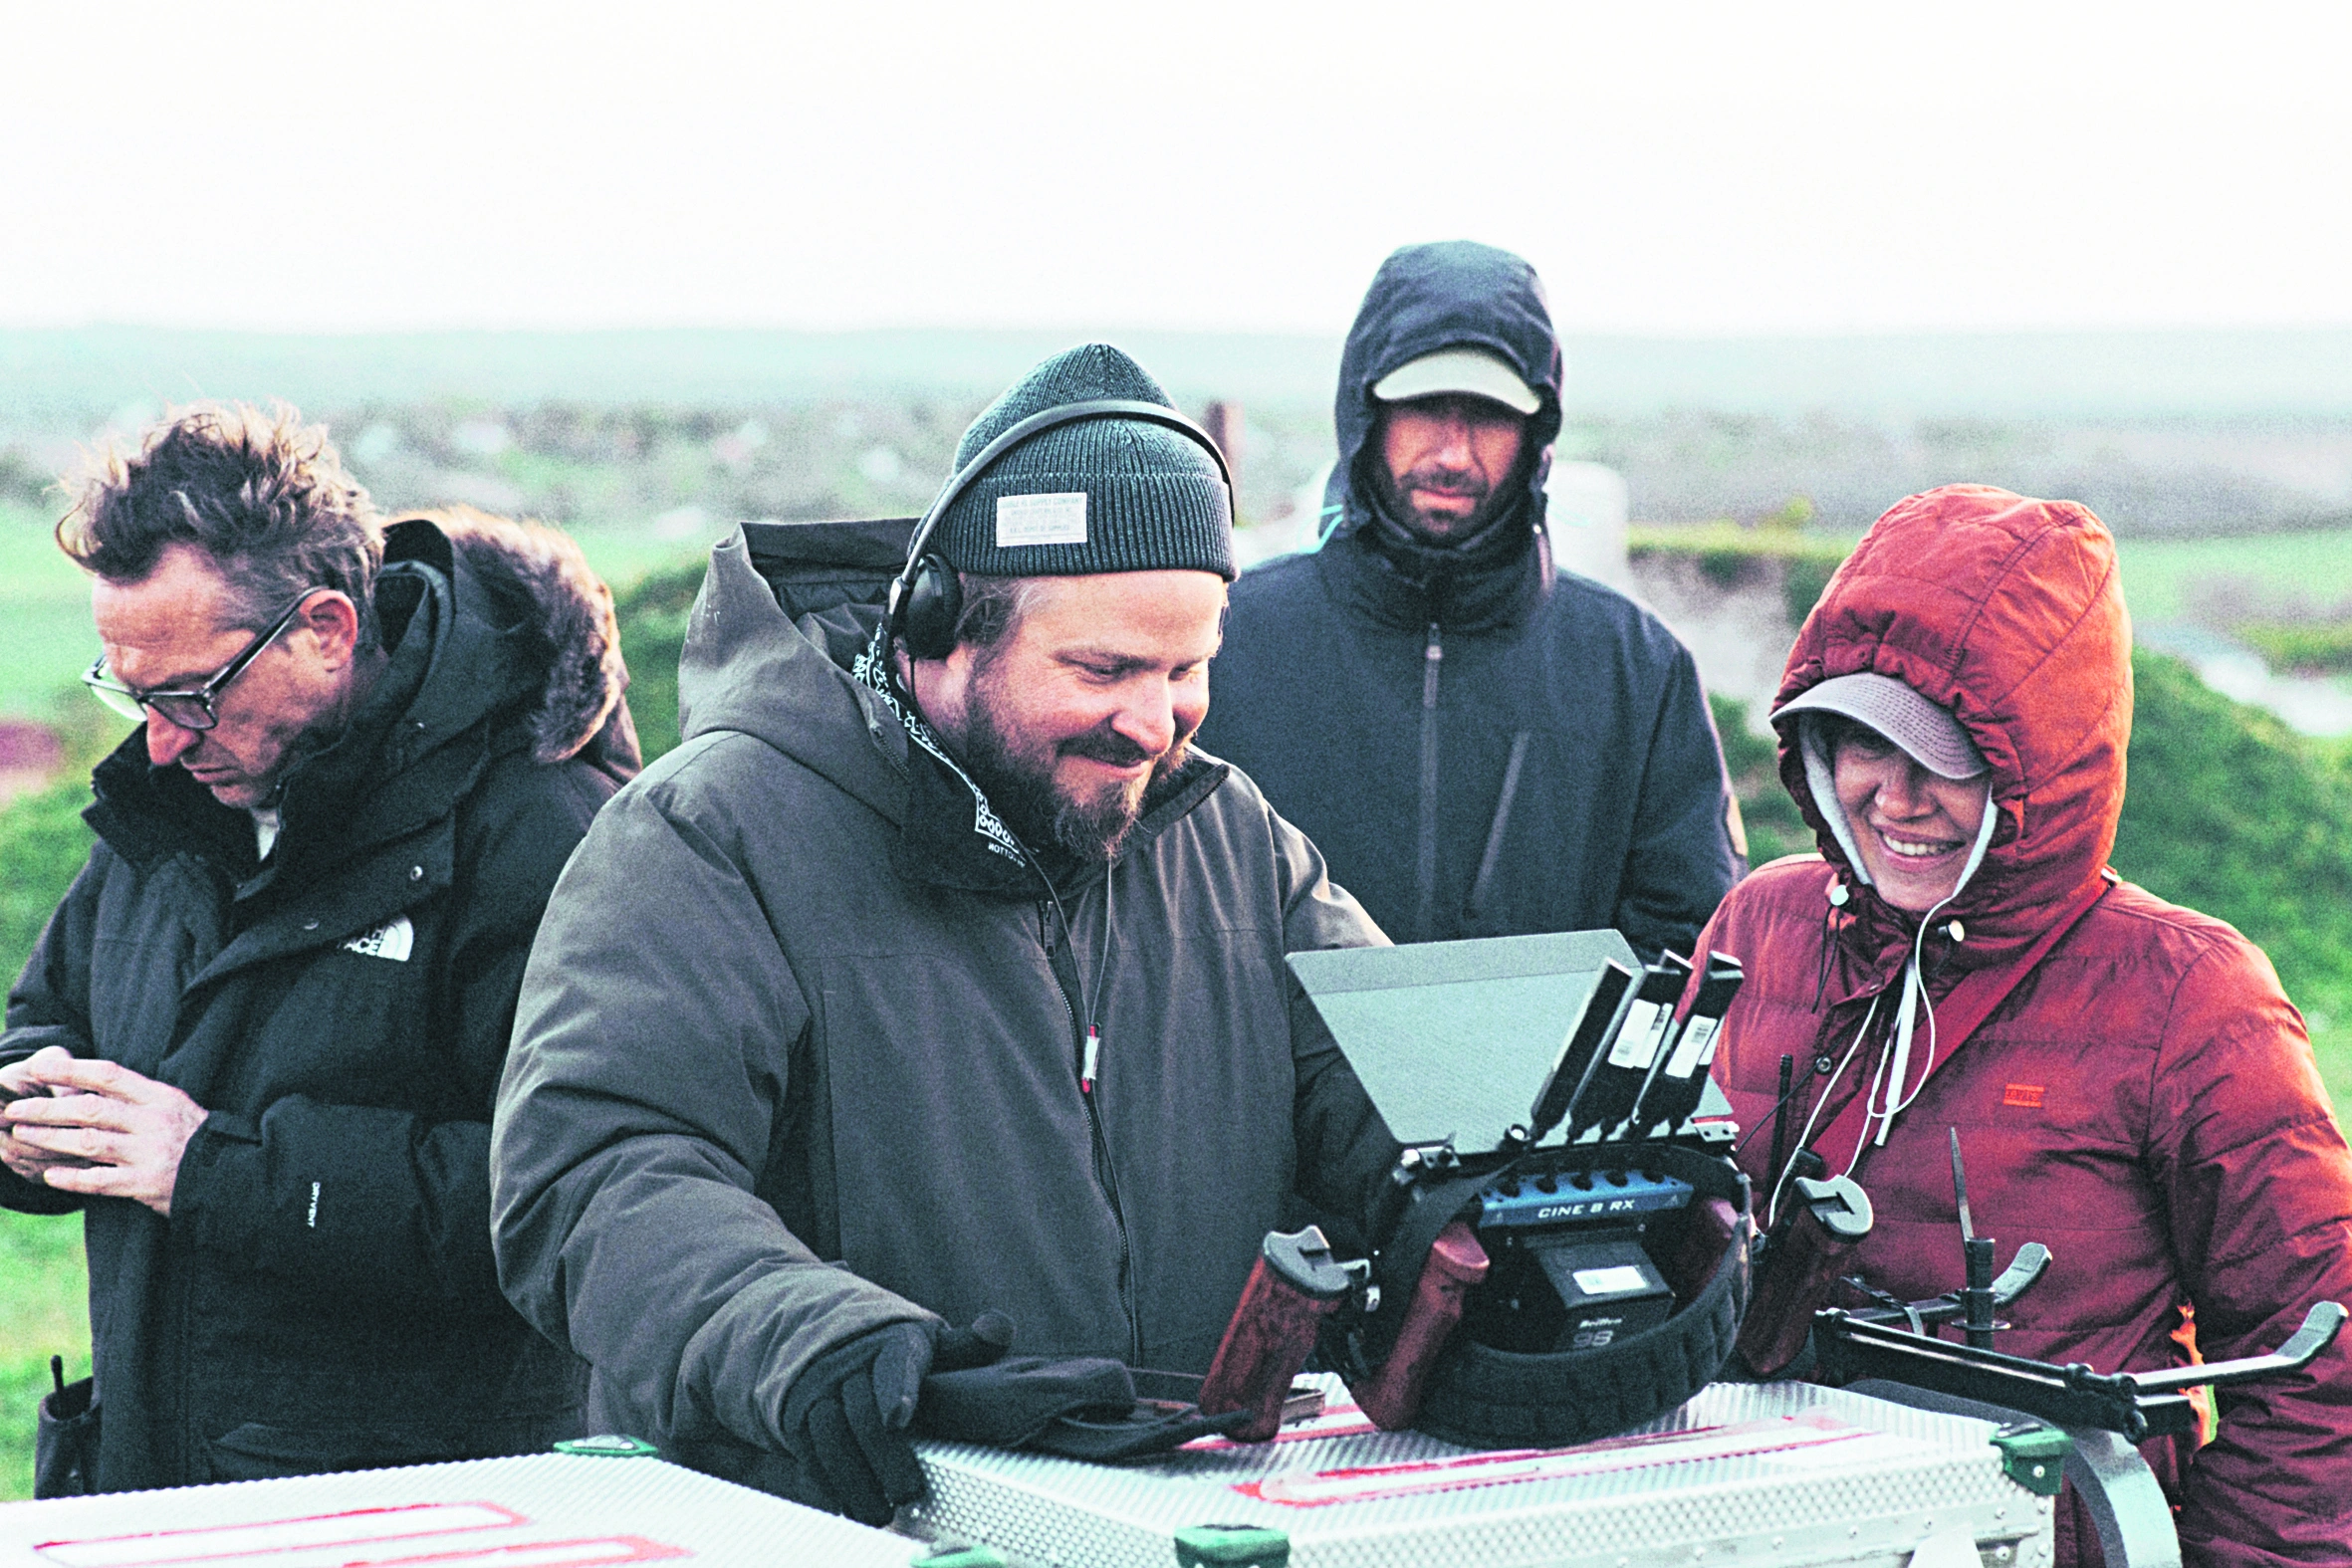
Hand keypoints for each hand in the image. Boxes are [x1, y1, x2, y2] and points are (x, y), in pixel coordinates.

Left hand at [0, 1050, 207, 1216]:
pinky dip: (72, 1179)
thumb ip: (135, 1098)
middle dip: (47, 1109)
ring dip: (51, 1139)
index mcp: (161, 1097)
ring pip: (90, 1143)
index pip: (110, 1076)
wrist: (230, 1175)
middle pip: (91, 1110)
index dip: (71, 1071)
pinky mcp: (147, 1184)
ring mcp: (150, 1154)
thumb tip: (88, 1086)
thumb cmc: (194, 1138)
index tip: (37, 1068)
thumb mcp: (173, 1106)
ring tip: (22, 1137)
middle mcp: (154, 1122)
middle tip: (14, 1109)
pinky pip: (101, 1181)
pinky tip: (50, 1177)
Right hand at [780, 1313, 1011, 1524]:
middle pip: (863, 1413)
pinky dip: (828, 1483)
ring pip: (831, 1437)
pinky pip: (809, 1452)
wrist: (828, 1344)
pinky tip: (849, 1507)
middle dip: (885, 1458)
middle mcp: (850, 1361)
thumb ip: (967, 1347)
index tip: (898, 1419)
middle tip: (909, 1493)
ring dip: (855, 1480)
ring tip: (881, 1514)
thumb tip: (1000, 1329)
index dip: (896, 1390)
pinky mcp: (797, 1417)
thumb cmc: (897, 1355)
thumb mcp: (931, 1344)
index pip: (894, 1363)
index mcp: (893, 1341)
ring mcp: (818, 1388)